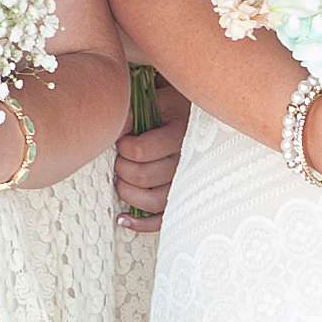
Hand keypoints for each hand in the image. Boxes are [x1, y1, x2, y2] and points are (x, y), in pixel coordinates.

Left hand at [115, 82, 186, 229]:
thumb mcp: (163, 98)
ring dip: (128, 194)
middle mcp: (188, 162)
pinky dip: (141, 224)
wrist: (209, 116)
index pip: (140, 151)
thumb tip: (113, 124)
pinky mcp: (185, 199)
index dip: (123, 147)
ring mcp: (188, 184)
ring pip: (153, 201)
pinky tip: (124, 218)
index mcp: (182, 135)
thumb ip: (137, 109)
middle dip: (122, 168)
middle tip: (120, 158)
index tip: (122, 141)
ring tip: (121, 181)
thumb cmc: (180, 106)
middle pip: (143, 176)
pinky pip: (164, 219)